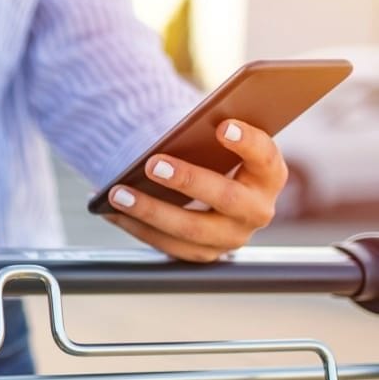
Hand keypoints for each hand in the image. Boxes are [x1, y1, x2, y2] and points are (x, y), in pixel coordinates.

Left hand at [104, 119, 287, 261]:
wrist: (213, 193)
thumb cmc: (215, 156)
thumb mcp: (219, 143)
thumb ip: (210, 133)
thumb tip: (180, 128)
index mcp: (269, 176)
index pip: (266, 158)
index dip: (247, 143)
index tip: (222, 126)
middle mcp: (257, 211)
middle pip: (225, 198)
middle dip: (186, 180)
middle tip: (152, 164)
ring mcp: (230, 237)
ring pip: (190, 230)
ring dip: (149, 211)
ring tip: (117, 192)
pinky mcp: (203, 253)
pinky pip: (167, 244)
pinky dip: (135, 226)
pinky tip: (110, 210)